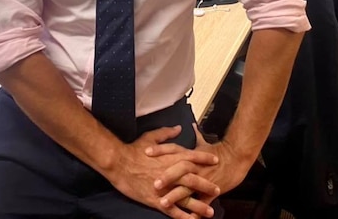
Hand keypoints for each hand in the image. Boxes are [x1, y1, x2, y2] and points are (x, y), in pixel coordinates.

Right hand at [105, 125, 220, 218]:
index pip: (192, 157)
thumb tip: (179, 128)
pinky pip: (172, 210)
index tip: (216, 160)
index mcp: (170, 157)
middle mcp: (171, 173)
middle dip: (207, 184)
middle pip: (193, 179)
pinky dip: (182, 216)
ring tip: (210, 211)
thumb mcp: (150, 137)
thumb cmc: (133, 149)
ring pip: (186, 197)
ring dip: (199, 205)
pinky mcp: (156, 199)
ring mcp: (164, 187)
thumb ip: (166, 133)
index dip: (205, 159)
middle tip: (218, 189)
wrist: (119, 163)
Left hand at [150, 124, 251, 209]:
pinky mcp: (210, 191)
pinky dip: (195, 211)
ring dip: (175, 196)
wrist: (237, 159)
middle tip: (154, 183)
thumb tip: (190, 125)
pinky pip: (202, 202)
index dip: (160, 150)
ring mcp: (202, 179)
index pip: (173, 149)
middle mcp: (195, 166)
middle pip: (179, 169)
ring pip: (188, 188)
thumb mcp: (204, 143)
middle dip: (166, 176)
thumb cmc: (220, 152)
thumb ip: (195, 135)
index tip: (146, 151)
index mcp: (191, 154)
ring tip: (163, 202)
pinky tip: (187, 217)